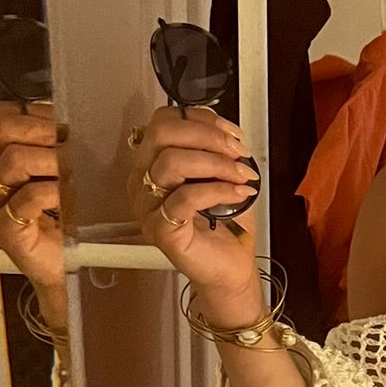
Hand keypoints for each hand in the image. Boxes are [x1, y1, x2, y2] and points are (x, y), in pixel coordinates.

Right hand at [0, 100, 65, 300]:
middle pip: (2, 129)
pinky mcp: (5, 230)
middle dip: (43, 133)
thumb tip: (68, 120)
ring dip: (53, 164)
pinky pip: (29, 196)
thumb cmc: (65, 217)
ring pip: (15, 159)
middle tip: (68, 153)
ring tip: (70, 179)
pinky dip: (54, 193)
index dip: (37, 115)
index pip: (3, 116)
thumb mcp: (62, 172)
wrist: (64, 266)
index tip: (64, 130)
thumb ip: (56, 143)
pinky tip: (66, 200)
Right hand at [127, 105, 264, 318]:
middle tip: (238, 152)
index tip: (233, 133)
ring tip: (243, 176)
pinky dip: (219, 189)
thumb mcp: (223, 176)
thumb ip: (217, 150)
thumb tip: (228, 133)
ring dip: (217, 163)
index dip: (201, 119)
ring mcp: (147, 206)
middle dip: (208, 136)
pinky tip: (240, 193)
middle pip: (161, 134)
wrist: (229, 267)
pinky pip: (185, 197)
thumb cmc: (225, 224)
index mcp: (153, 163)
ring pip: (172, 162)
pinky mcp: (160, 229)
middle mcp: (142, 181)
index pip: (163, 121)